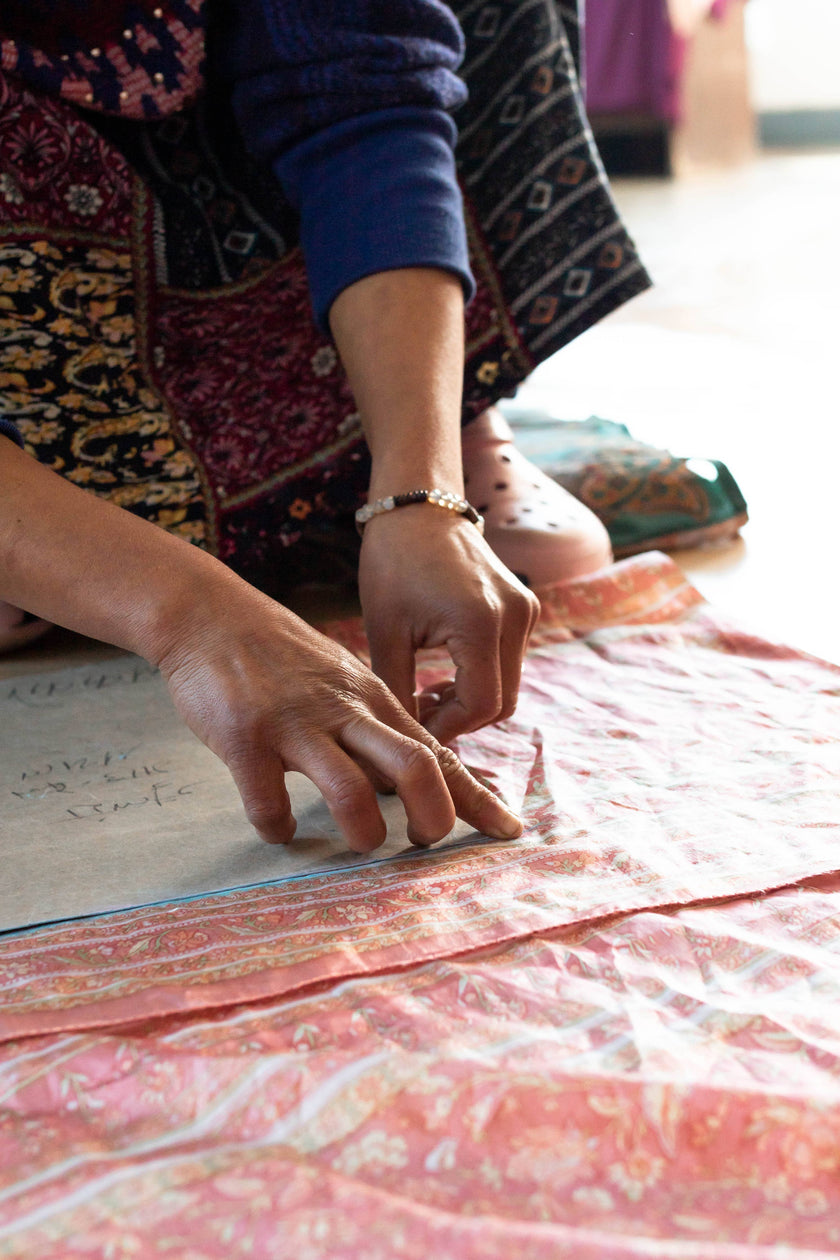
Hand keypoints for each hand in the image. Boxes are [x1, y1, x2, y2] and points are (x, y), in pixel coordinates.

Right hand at [156, 573, 523, 852]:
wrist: (210, 616)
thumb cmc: (280, 655)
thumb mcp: (344, 682)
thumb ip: (376, 728)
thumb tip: (411, 783)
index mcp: (374, 701)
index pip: (439, 753)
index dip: (477, 797)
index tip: (509, 831)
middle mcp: (344, 711)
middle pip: (416, 769)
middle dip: (434, 819)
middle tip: (425, 845)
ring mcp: (295, 725)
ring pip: (352, 792)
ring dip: (364, 834)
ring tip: (360, 845)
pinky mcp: (245, 739)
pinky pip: (269, 804)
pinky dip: (278, 828)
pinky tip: (278, 829)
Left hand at [358, 506, 539, 743]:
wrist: (418, 509)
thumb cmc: (392, 563)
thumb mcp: (384, 632)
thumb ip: (396, 691)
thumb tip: (403, 740)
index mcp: (480, 622)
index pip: (480, 705)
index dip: (448, 729)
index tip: (414, 731)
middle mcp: (514, 616)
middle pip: (502, 703)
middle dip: (461, 719)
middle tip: (419, 717)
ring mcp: (525, 609)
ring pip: (509, 686)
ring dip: (471, 701)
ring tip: (427, 695)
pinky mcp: (524, 607)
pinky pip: (510, 662)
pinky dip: (482, 678)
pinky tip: (446, 674)